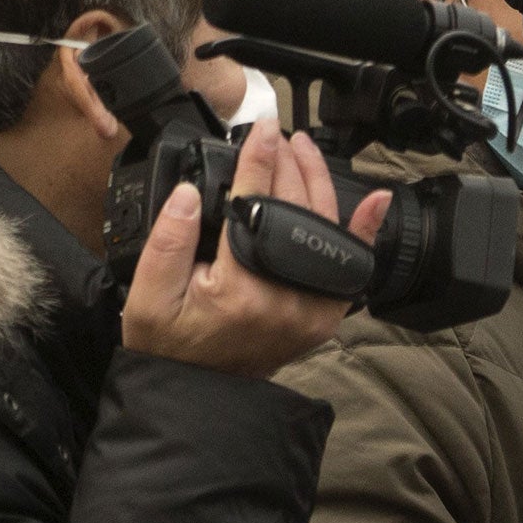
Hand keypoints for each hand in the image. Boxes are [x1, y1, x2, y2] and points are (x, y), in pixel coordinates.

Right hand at [122, 118, 391, 378]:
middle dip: (287, 165)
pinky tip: (375, 200)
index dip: (258, 160)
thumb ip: (168, 243)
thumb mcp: (148, 298)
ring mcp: (310, 310)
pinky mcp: (321, 316)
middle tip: (277, 135)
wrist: (199, 394)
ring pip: (323, 229)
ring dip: (316, 183)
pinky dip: (362, 231)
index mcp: (240, 289)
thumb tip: (188, 193)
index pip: (254, 206)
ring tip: (301, 151)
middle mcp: (284, 299)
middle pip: (293, 210)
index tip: (262, 128)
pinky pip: (348, 268)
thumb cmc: (171, 348)